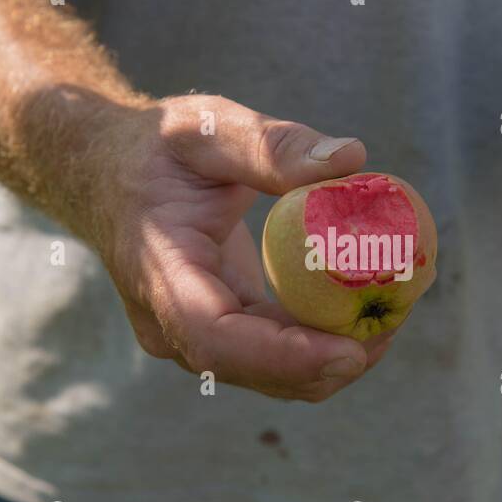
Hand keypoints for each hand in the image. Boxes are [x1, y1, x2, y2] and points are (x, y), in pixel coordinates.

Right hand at [89, 94, 393, 401]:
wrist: (105, 171)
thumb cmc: (154, 146)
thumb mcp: (207, 128)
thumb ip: (272, 144)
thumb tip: (351, 159)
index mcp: (158, 274)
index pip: (215, 338)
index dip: (285, 356)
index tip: (351, 349)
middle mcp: (170, 323)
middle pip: (254, 369)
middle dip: (330, 361)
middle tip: (395, 321)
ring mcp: (191, 335)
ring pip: (269, 373)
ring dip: (333, 357)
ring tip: (394, 311)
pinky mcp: (218, 330)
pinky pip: (273, 354)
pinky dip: (321, 342)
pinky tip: (367, 308)